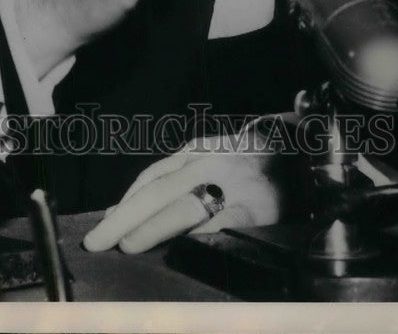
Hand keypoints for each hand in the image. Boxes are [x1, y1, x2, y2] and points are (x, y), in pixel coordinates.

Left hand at [83, 122, 285, 253]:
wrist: (301, 149)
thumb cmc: (251, 159)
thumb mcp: (212, 158)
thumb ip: (177, 178)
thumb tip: (130, 206)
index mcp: (195, 152)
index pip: (151, 178)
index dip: (124, 202)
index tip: (103, 222)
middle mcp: (207, 163)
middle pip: (156, 192)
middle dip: (122, 218)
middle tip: (96, 240)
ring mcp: (229, 183)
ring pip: (181, 205)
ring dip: (150, 227)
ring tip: (126, 245)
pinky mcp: (253, 207)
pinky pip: (218, 221)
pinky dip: (195, 234)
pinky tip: (176, 247)